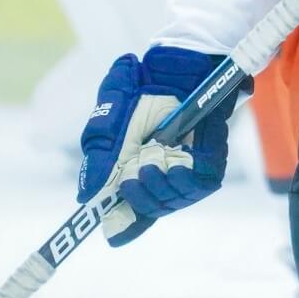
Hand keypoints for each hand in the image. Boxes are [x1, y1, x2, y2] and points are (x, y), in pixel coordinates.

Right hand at [76, 45, 238, 244]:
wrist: (178, 63)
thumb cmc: (141, 90)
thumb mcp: (110, 117)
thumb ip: (98, 153)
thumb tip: (87, 195)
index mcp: (134, 170)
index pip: (130, 214)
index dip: (124, 226)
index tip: (113, 234)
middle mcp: (161, 175)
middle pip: (151, 208)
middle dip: (140, 198)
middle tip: (132, 175)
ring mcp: (187, 170)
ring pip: (175, 199)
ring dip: (160, 186)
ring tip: (151, 159)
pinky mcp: (211, 159)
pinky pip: (202, 181)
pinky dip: (187, 177)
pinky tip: (176, 161)